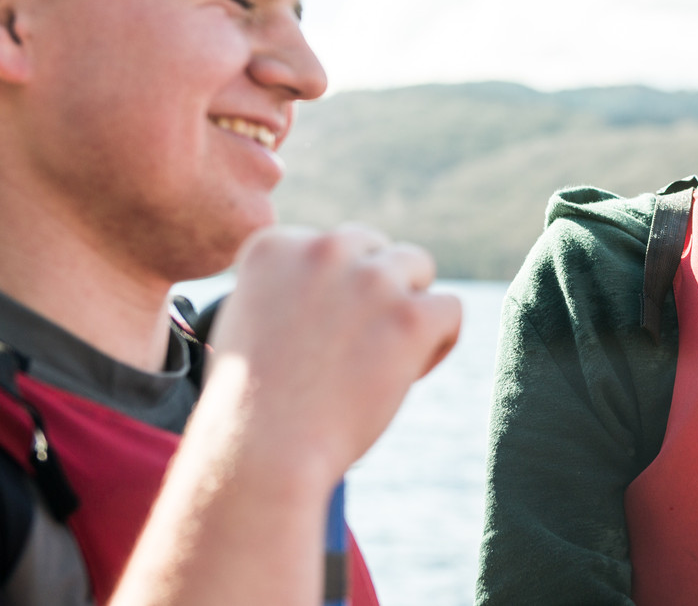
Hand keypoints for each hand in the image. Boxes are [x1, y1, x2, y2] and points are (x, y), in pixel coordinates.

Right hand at [205, 224, 462, 486]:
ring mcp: (370, 281)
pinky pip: (450, 308)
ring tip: (385, 357)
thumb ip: (284, 289)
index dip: (333, 290)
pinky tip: (409, 372)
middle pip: (374, 248)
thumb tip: (333, 285)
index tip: (318, 336)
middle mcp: (322, 250)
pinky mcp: (410, 317)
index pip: (328, 246)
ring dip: (408, 306)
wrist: (263, 452)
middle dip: (374, 289)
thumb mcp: (246, 323)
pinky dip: (440, 340)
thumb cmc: (251, 407)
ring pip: (417, 266)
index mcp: (274, 247)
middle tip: (356, 348)